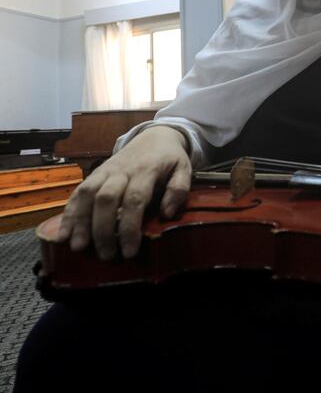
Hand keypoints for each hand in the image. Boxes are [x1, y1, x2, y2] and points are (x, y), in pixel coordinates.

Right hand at [56, 126, 192, 260]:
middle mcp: (122, 171)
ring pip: (87, 194)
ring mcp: (105, 171)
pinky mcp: (95, 174)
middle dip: (103, 229)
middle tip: (106, 255)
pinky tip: (64, 234)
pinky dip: (69, 212)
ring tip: (78, 247)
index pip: (135, 200)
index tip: (129, 251)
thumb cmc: (170, 158)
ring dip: (80, 222)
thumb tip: (167, 213)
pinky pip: (78, 192)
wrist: (154, 136)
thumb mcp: (184, 169)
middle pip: (106, 198)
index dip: (130, 227)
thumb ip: (179, 189)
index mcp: (146, 170)